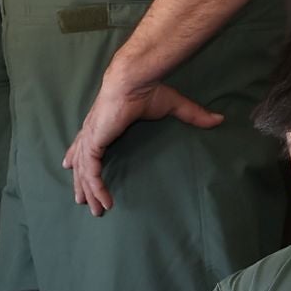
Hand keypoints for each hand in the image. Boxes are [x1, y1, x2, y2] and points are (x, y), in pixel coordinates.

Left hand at [64, 68, 222, 215]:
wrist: (134, 80)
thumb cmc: (149, 89)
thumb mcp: (173, 106)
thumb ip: (192, 115)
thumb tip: (218, 119)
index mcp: (104, 122)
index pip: (87, 143)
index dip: (80, 156)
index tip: (72, 167)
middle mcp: (92, 131)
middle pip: (81, 162)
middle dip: (81, 182)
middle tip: (83, 201)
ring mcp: (91, 137)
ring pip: (84, 171)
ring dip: (89, 191)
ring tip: (96, 210)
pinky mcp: (94, 142)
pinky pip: (92, 172)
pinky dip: (97, 188)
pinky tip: (104, 202)